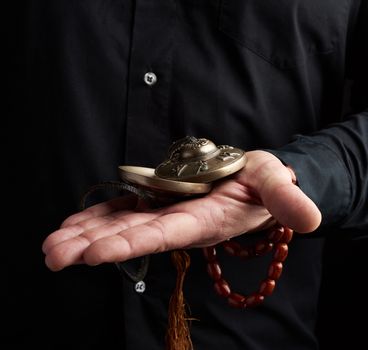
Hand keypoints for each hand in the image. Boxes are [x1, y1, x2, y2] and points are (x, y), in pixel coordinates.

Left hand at [42, 151, 320, 270]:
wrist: (249, 181)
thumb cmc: (262, 182)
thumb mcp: (276, 181)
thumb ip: (286, 198)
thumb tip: (310, 217)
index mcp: (204, 220)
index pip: (164, 234)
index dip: (131, 243)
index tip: (95, 253)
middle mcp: (179, 222)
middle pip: (132, 236)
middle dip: (93, 246)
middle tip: (54, 255)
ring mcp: (164, 212)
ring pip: (122, 225)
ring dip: (86, 233)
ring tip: (53, 244)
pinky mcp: (158, 201)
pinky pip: (125, 209)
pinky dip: (99, 216)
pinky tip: (75, 223)